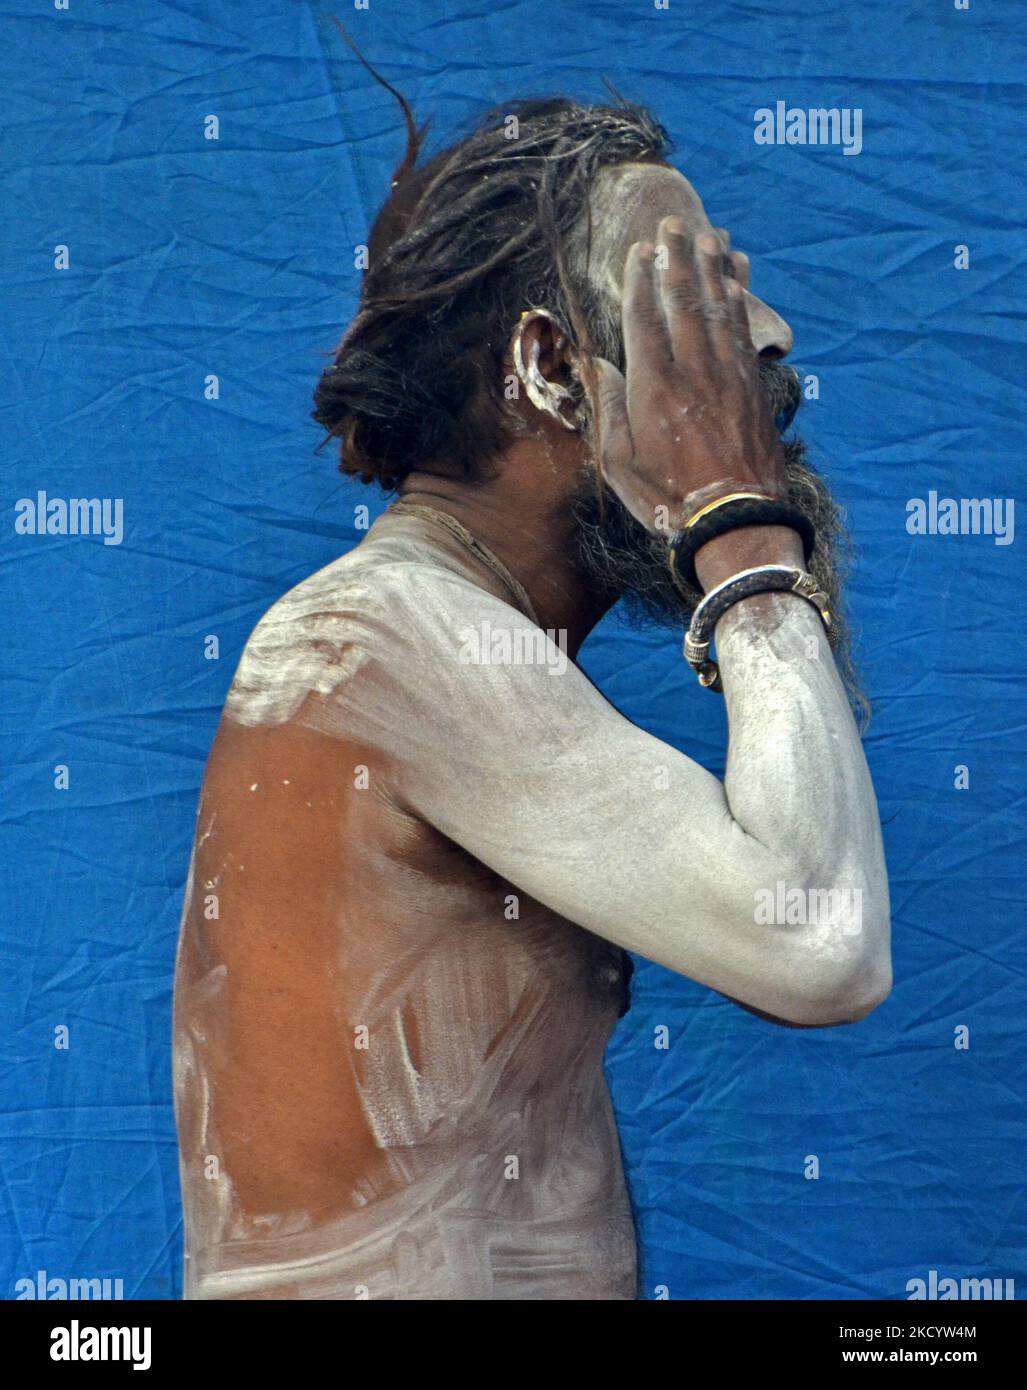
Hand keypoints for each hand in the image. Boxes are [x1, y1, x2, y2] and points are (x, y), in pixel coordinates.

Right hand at [592, 218, 802, 587]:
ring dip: (713, 268)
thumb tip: (597, 365)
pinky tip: (738, 278)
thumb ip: (608, 409)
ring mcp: (727, 375)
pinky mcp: (752, 387)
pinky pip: (743, 330)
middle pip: (684, 300)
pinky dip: (740, 298)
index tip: (640, 250)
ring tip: (709, 235)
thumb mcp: (619, 463)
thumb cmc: (667, 499)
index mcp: (653, 387)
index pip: (644, 318)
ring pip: (719, 307)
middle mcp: (693, 371)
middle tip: (674, 223)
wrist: (734, 521)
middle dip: (678, 257)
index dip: (640, 280)